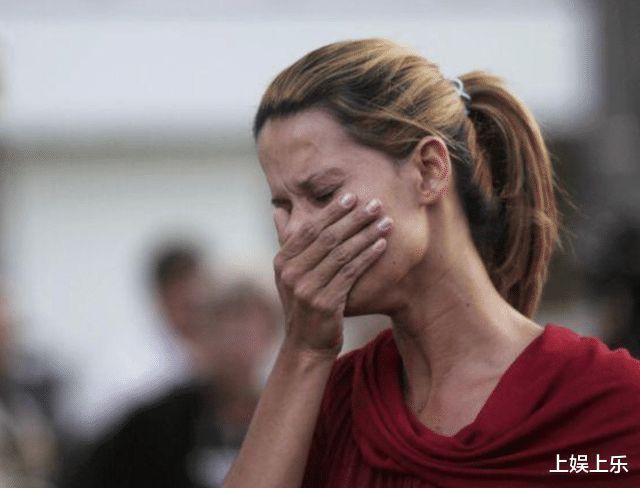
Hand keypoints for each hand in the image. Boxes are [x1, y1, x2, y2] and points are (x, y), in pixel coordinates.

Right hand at [272, 192, 392, 356]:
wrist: (306, 344)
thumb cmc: (303, 303)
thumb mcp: (288, 274)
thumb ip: (286, 241)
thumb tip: (278, 209)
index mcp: (282, 261)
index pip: (309, 229)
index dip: (331, 211)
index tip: (352, 196)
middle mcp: (291, 274)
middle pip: (327, 238)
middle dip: (353, 218)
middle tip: (375, 203)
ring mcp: (306, 289)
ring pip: (342, 254)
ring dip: (366, 235)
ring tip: (385, 222)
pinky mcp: (325, 303)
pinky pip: (351, 273)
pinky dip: (367, 256)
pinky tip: (382, 245)